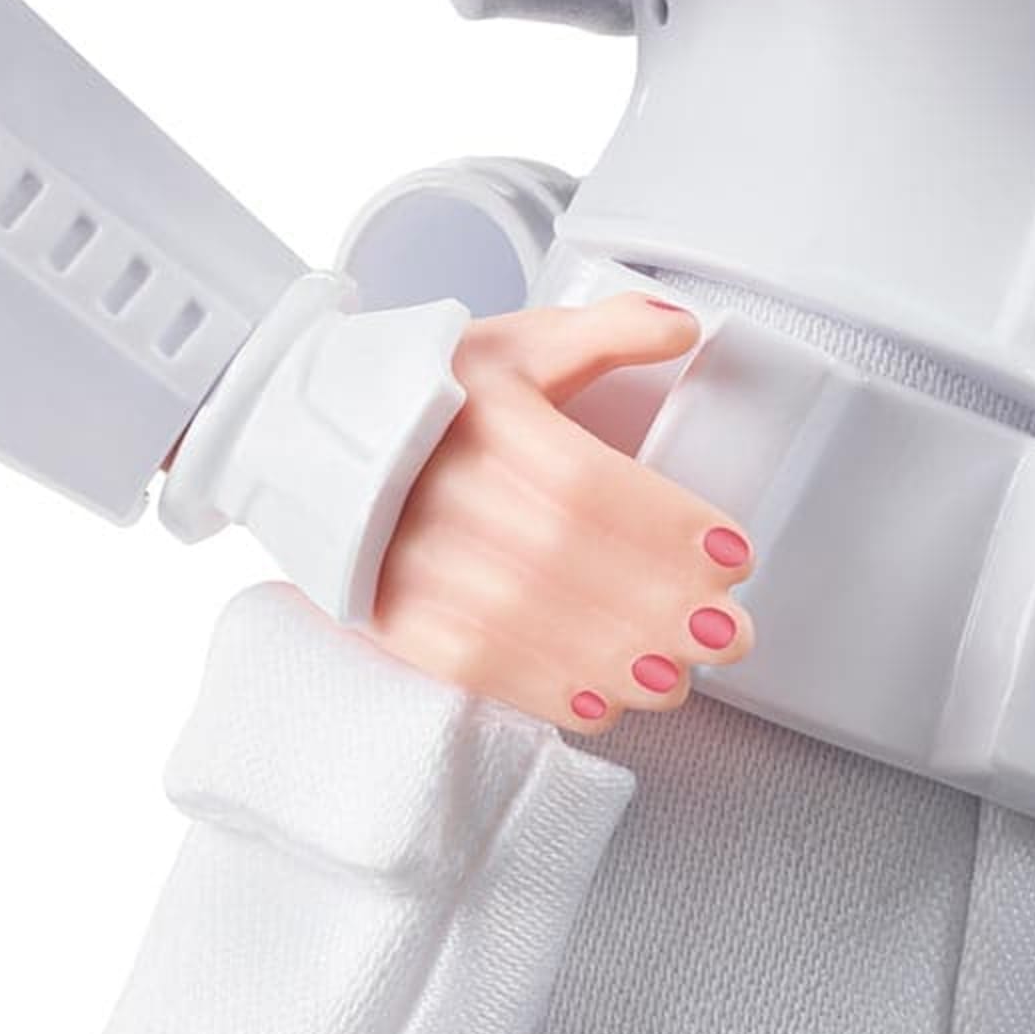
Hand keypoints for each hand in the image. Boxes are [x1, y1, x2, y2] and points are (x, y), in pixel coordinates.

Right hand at [367, 293, 755, 734]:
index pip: (581, 481)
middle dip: (657, 605)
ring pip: (520, 620)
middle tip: (730, 635)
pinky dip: (539, 689)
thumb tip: (684, 328)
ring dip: (610, 659)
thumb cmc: (425, 394)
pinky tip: (600, 705)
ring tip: (678, 680)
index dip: (663, 525)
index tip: (734, 555)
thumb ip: (602, 332)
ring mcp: (405, 555)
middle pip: (562, 558)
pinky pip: (467, 661)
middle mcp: (438, 488)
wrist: (300, 435)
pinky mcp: (386, 610)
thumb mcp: (510, 344)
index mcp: (479, 415)